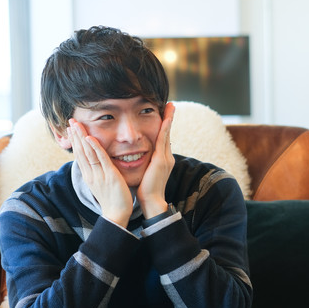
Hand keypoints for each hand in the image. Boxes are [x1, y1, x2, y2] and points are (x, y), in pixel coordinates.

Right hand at [68, 120, 133, 226]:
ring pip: (88, 153)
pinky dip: (95, 148)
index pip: (80, 155)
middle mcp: (91, 174)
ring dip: (82, 137)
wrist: (116, 215)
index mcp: (89, 175)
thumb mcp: (101, 184)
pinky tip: (90, 138)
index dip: (75, 141)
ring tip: (76, 124)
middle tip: (70, 121)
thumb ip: (98, 172)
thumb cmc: (112, 199)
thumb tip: (96, 163)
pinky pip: (101, 159)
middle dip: (75, 135)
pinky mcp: (110, 176)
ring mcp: (99, 175)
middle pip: (81, 151)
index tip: (70, 129)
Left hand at [137, 102, 175, 218]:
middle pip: (167, 134)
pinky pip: (163, 141)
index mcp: (163, 160)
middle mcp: (167, 157)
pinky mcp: (161, 161)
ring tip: (170, 106)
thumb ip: (145, 163)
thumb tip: (137, 157)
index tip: (165, 115)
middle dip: (169, 119)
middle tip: (171, 105)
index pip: (163, 139)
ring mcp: (166, 158)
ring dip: (169, 119)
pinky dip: (164, 129)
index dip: (164, 127)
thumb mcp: (146, 173)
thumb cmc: (146, 190)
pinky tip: (165, 119)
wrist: (152, 201)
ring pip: (166, 134)